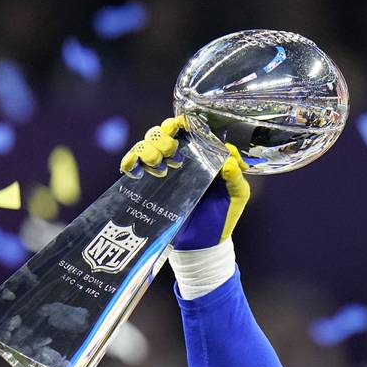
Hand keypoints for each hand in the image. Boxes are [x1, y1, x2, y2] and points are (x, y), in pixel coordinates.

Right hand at [120, 116, 248, 248]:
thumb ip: (236, 177)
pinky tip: (133, 167)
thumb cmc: (222, 216)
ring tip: (157, 163)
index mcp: (202, 156)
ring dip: (147, 147)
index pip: (188, 130)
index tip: (180, 126)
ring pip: (146, 144)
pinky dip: (129, 160)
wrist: (203, 244)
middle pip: (162, 132)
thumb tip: (230, 160)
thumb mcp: (237, 196)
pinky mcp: (148, 184)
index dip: (182, 123)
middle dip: (163, 135)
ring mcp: (163, 171)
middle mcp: (180, 159)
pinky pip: (132, 165)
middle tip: (170, 149)